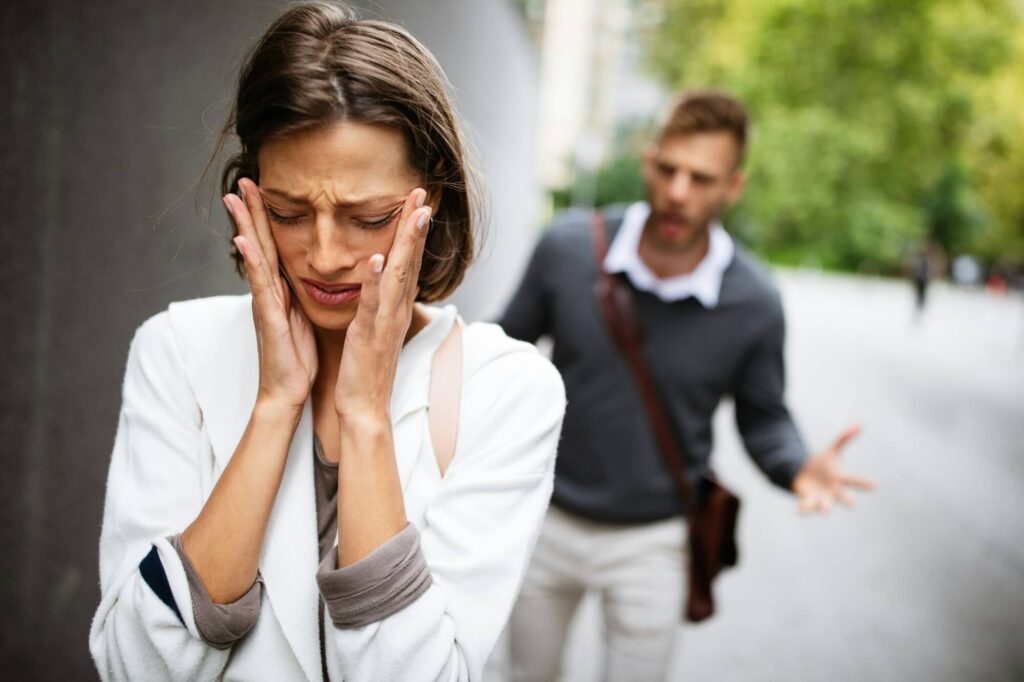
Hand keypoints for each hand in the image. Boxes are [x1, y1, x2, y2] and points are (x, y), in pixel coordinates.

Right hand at [225, 178, 317, 410]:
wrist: (288, 391)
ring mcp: (265, 302)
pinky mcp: (268, 317)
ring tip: (235, 196)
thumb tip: (305, 275)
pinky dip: (251, 261)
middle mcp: (269, 290)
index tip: (263, 187)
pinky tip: (243, 240)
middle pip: (260, 242)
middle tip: (242, 179)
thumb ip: (299, 294)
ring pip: (255, 255)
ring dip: (244, 224)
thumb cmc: (297, 357)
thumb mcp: (302, 317)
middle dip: (251, 210)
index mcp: (281, 289)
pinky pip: (260, 284)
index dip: (268, 217)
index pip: (274, 245)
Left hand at [334, 188, 431, 419]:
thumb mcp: (375, 328)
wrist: (364, 407)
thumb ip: (380, 304)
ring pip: (399, 275)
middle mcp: (396, 310)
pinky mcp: (369, 334)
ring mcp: (385, 321)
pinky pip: (373, 304)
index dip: (415, 231)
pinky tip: (378, 259)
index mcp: (395, 307)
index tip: (419, 201)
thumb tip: (382, 283)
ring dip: (407, 243)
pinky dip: (376, 281)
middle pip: (411, 260)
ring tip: (414, 213)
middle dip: (416, 225)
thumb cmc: (366, 369)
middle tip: (423, 192)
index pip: (409, 262)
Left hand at [792, 425, 874, 513]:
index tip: (874, 485)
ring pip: (825, 506)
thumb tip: (859, 424)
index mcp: (841, 479)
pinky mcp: (808, 500)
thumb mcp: (832, 451)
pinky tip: (799, 510)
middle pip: (844, 497)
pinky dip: (804, 508)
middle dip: (847, 500)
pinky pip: (807, 506)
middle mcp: (834, 491)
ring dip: (825, 507)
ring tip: (826, 511)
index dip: (864, 483)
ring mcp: (821, 498)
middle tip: (850, 503)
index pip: (855, 481)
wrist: (804, 474)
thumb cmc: (822, 464)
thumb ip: (844, 439)